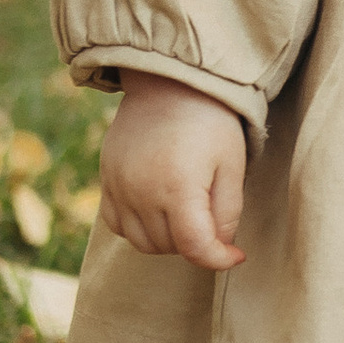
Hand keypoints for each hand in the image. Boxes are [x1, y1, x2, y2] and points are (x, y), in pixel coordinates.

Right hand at [98, 73, 247, 269]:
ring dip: (167, 241)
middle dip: (196, 243)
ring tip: (187, 214)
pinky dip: (138, 229)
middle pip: (169, 247)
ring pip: (142, 242)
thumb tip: (219, 246)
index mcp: (178, 187)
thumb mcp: (232, 164)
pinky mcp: (106, 180)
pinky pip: (117, 225)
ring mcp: (118, 187)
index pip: (195, 247)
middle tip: (213, 218)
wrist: (169, 84)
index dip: (219, 259)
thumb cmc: (210, 122)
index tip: (237, 254)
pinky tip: (158, 210)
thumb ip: (227, 212)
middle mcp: (142, 191)